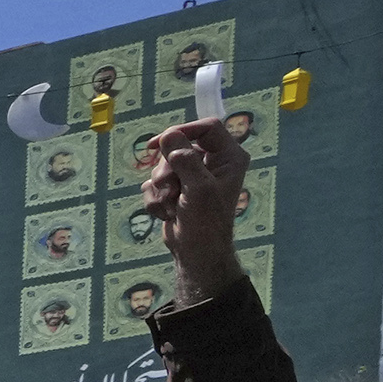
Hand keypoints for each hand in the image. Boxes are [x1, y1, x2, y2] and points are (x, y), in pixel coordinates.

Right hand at [138, 117, 250, 296]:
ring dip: (160, 188)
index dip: (182, 131)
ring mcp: (191, 176)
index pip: (206, 129)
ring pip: (162, 167)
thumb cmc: (206, 222)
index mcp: (228, 157)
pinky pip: (154, 184)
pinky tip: (166, 213)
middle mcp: (212, 162)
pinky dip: (155, 199)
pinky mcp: (175, 189)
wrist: (196, 253)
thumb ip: (185, 160)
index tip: (158, 143)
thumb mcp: (199, 189)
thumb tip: (167, 136)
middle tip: (170, 188)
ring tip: (172, 206)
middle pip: (177, 147)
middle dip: (166, 170)